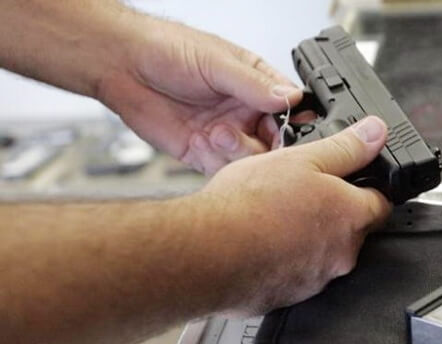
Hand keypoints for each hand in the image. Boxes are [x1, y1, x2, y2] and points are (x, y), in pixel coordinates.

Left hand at [98, 16, 302, 174]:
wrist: (120, 64)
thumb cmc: (166, 48)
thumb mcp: (216, 62)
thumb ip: (254, 84)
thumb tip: (290, 97)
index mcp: (256, 84)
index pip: (289, 108)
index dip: (294, 122)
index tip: (289, 130)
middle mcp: (244, 111)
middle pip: (274, 141)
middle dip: (267, 146)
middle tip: (251, 138)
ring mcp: (225, 134)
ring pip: (251, 160)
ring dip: (238, 152)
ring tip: (216, 134)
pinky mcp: (202, 152)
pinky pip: (223, 170)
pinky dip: (217, 163)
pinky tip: (202, 143)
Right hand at [197, 116, 391, 314]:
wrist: (207, 253)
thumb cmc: (249, 206)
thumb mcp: (301, 159)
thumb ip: (345, 147)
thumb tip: (375, 134)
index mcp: (351, 218)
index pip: (382, 203)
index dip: (369, 187)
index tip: (353, 180)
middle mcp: (341, 254)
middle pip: (353, 229)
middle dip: (335, 212)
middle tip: (303, 193)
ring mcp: (316, 279)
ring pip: (323, 253)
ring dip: (308, 236)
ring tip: (275, 216)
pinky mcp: (289, 296)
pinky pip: (296, 274)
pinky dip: (285, 259)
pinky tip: (261, 241)